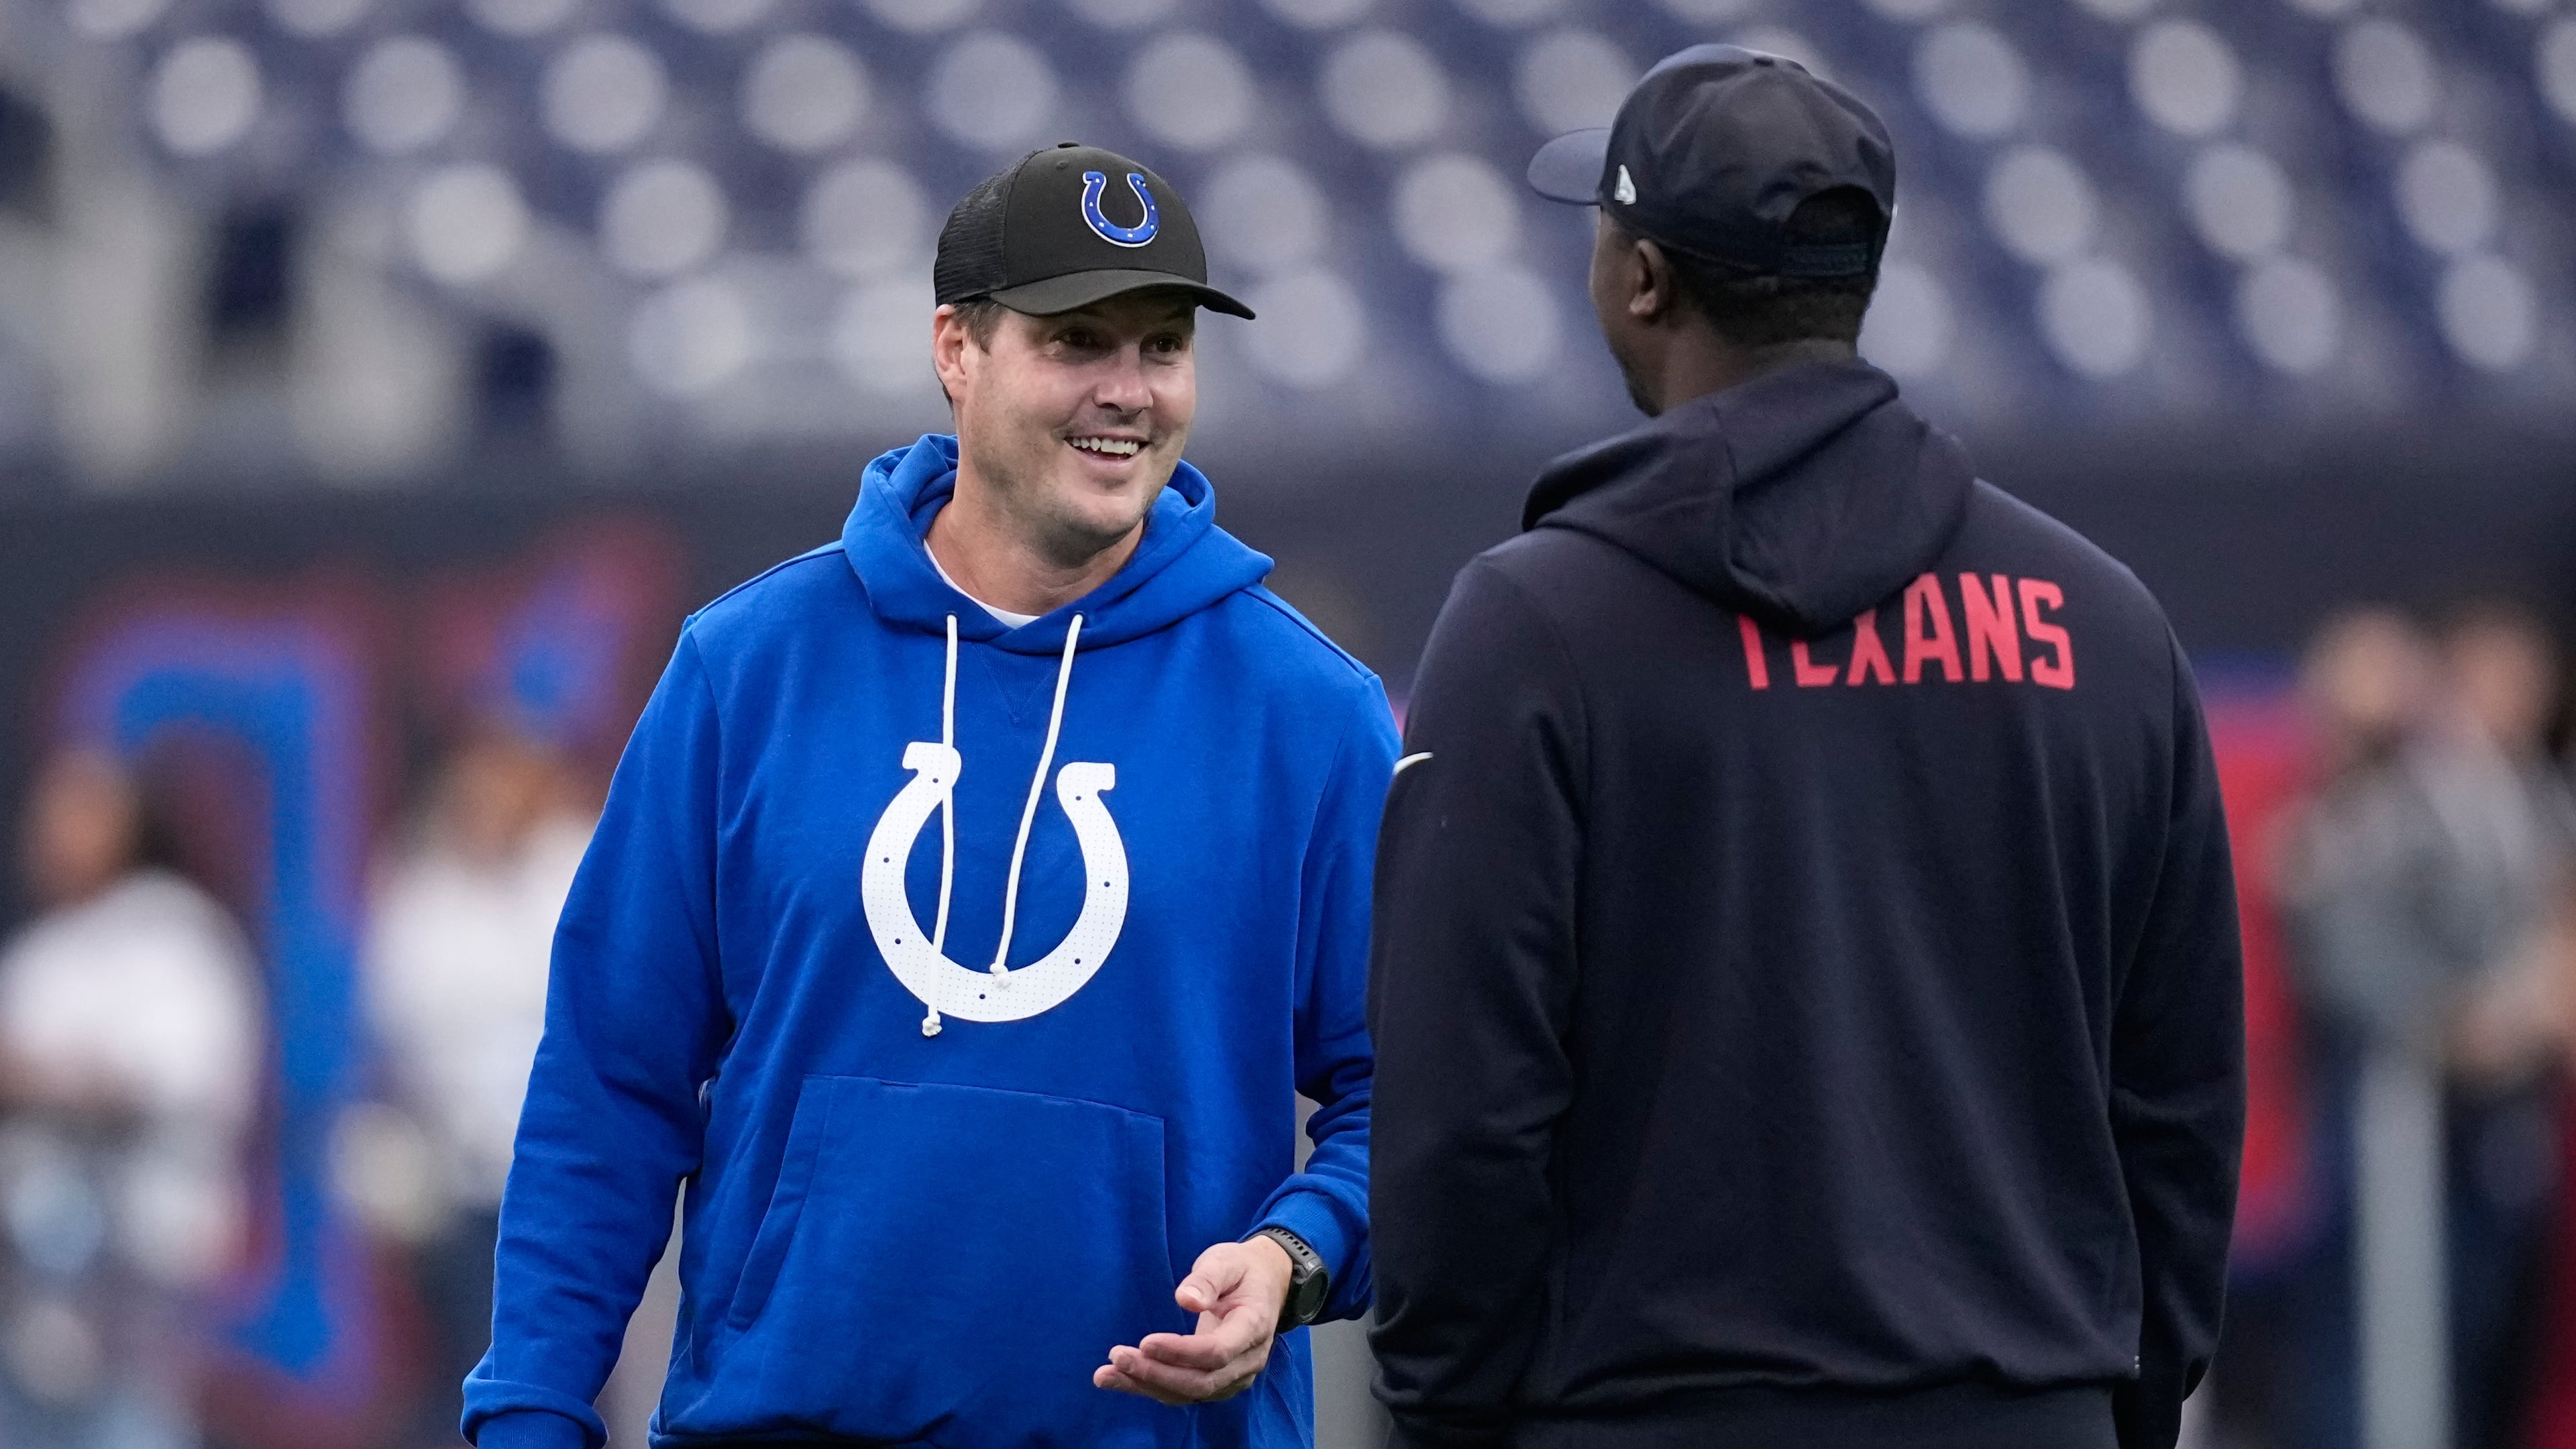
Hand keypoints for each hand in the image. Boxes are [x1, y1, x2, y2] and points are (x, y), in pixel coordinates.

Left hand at [1094, 1236, 1292, 1404]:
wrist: (1264, 1285)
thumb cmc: (1241, 1269)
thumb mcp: (1226, 1260)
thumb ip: (1208, 1278)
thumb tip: (1185, 1299)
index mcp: (1254, 1326)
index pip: (1217, 1352)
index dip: (1180, 1352)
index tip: (1145, 1341)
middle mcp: (1248, 1360)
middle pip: (1201, 1381)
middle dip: (1156, 1374)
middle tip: (1118, 1357)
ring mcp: (1234, 1376)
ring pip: (1189, 1393)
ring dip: (1146, 1386)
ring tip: (1106, 1375)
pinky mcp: (1217, 1381)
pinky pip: (1184, 1392)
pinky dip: (1150, 1388)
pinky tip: (1119, 1379)